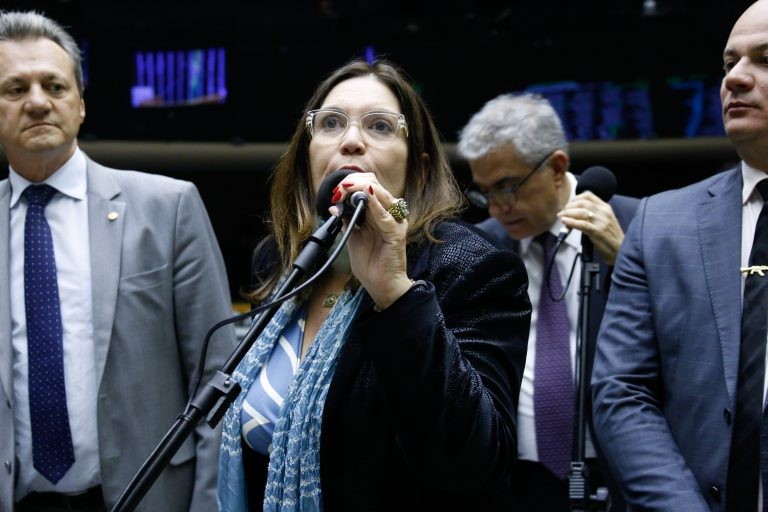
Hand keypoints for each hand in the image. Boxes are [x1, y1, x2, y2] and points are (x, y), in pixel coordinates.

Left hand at [329, 172, 411, 308]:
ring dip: (360, 189)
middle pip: (374, 185)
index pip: (367, 186)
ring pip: (381, 195)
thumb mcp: (352, 237)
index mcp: (379, 212)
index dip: (351, 184)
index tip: (335, 192)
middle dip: (353, 184)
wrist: (380, 285)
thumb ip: (347, 220)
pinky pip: (385, 216)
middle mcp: (389, 213)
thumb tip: (335, 205)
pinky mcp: (397, 233)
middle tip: (337, 192)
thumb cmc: (370, 263)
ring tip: (345, 191)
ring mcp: (395, 222)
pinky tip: (365, 197)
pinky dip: (374, 204)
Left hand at [557, 191, 623, 264]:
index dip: (575, 198)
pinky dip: (571, 222)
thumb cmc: (610, 237)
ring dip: (568, 213)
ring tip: (561, 217)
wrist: (621, 249)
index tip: (569, 204)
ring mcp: (601, 221)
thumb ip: (593, 214)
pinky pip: (581, 224)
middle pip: (582, 202)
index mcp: (606, 207)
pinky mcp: (598, 231)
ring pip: (581, 212)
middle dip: (569, 206)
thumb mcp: (605, 220)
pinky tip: (564, 222)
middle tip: (562, 212)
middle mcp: (604, 212)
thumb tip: (574, 213)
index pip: (588, 195)